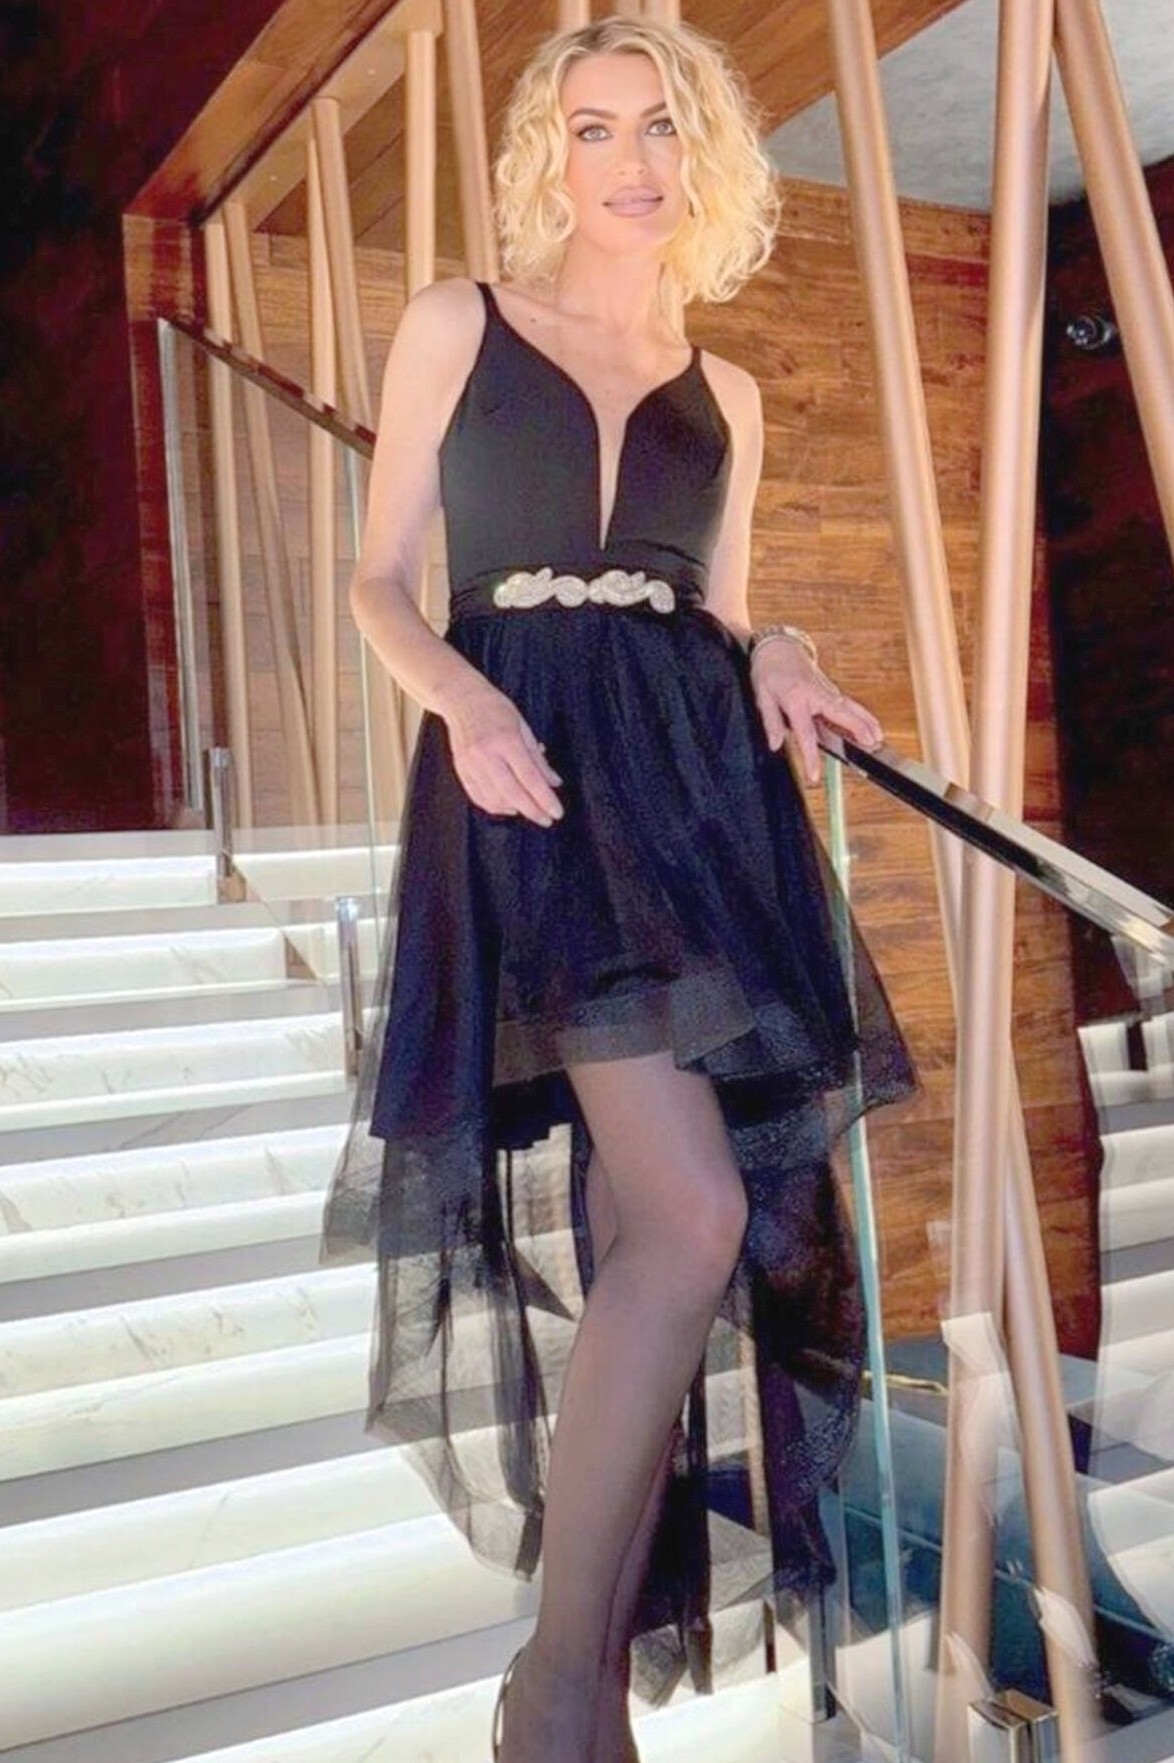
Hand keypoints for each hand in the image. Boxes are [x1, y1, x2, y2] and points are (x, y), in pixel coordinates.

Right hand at [441, 682, 564, 826]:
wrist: (461, 698)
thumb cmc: (495, 709)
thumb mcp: (524, 727)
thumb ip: (538, 758)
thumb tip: (554, 783)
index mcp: (506, 741)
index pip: (530, 778)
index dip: (545, 799)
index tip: (557, 812)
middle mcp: (486, 755)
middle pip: (513, 794)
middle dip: (532, 811)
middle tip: (547, 819)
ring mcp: (470, 764)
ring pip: (495, 799)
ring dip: (515, 809)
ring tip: (529, 810)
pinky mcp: (461, 770)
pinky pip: (479, 797)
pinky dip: (495, 806)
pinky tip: (508, 806)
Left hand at [750, 639, 882, 785]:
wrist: (779, 648)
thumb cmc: (769, 672)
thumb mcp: (762, 696)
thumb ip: (770, 722)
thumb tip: (776, 745)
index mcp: (796, 699)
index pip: (806, 733)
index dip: (811, 756)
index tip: (815, 776)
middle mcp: (816, 695)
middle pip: (840, 714)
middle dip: (857, 728)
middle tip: (871, 744)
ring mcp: (826, 691)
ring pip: (850, 708)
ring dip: (866, 722)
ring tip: (878, 739)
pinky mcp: (831, 691)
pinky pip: (848, 705)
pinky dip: (862, 716)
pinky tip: (872, 727)